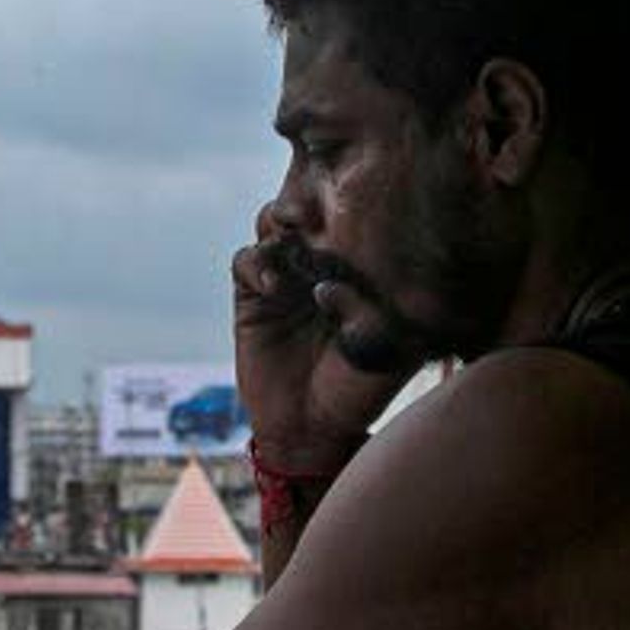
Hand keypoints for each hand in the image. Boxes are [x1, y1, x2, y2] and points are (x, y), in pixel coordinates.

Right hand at [234, 214, 406, 467]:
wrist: (311, 430)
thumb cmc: (358, 393)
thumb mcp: (382, 355)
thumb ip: (367, 317)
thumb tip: (328, 287)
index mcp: (362, 271)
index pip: (355, 220)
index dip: (353, 203)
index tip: (358, 201)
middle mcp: (323, 266)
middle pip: (312, 210)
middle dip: (311, 199)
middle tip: (315, 211)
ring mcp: (287, 277)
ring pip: (275, 225)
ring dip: (282, 223)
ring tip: (292, 238)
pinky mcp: (253, 296)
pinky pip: (246, 261)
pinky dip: (257, 264)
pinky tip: (273, 286)